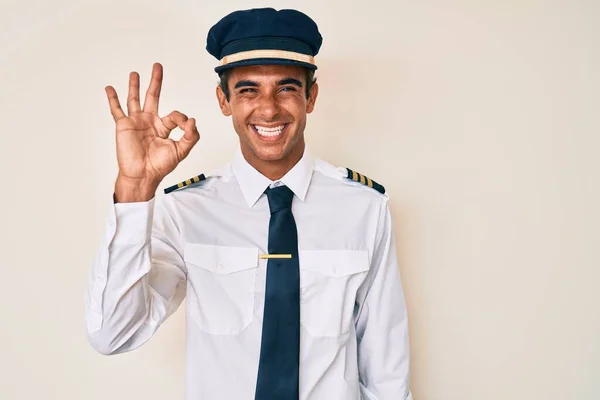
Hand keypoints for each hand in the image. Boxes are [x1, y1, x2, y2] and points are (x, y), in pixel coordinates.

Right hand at [105, 62, 199, 200]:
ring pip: (134, 99)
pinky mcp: (124, 125)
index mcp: (164, 127)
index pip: (175, 115)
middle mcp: (150, 122)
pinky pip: (116, 109)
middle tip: (157, 66)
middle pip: (153, 96)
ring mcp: (136, 122)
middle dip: (156, 81)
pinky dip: (112, 99)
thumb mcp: (181, 151)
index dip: (181, 118)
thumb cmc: (160, 166)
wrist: (143, 175)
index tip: (185, 125)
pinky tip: (109, 88)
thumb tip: (192, 119)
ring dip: (134, 86)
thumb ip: (190, 136)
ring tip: (135, 73)